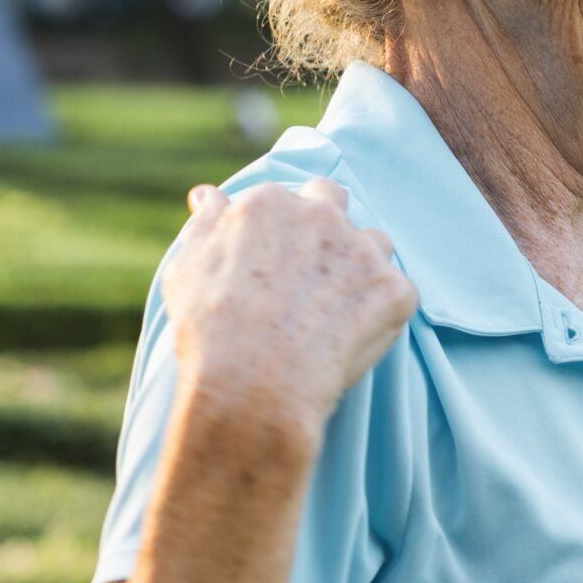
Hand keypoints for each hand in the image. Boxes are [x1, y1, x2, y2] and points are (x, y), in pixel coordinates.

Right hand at [163, 179, 416, 437]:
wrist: (252, 388)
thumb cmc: (209, 333)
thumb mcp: (186, 269)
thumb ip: (207, 224)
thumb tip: (209, 194)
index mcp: (270, 204)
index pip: (288, 199)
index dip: (283, 231)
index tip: (276, 262)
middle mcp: (321, 215)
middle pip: (334, 201)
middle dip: (326, 225)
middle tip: (310, 273)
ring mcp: (363, 250)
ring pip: (374, 243)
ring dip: (359, 266)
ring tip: (333, 310)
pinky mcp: (394, 289)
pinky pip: (396, 293)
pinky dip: (380, 312)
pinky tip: (351, 338)